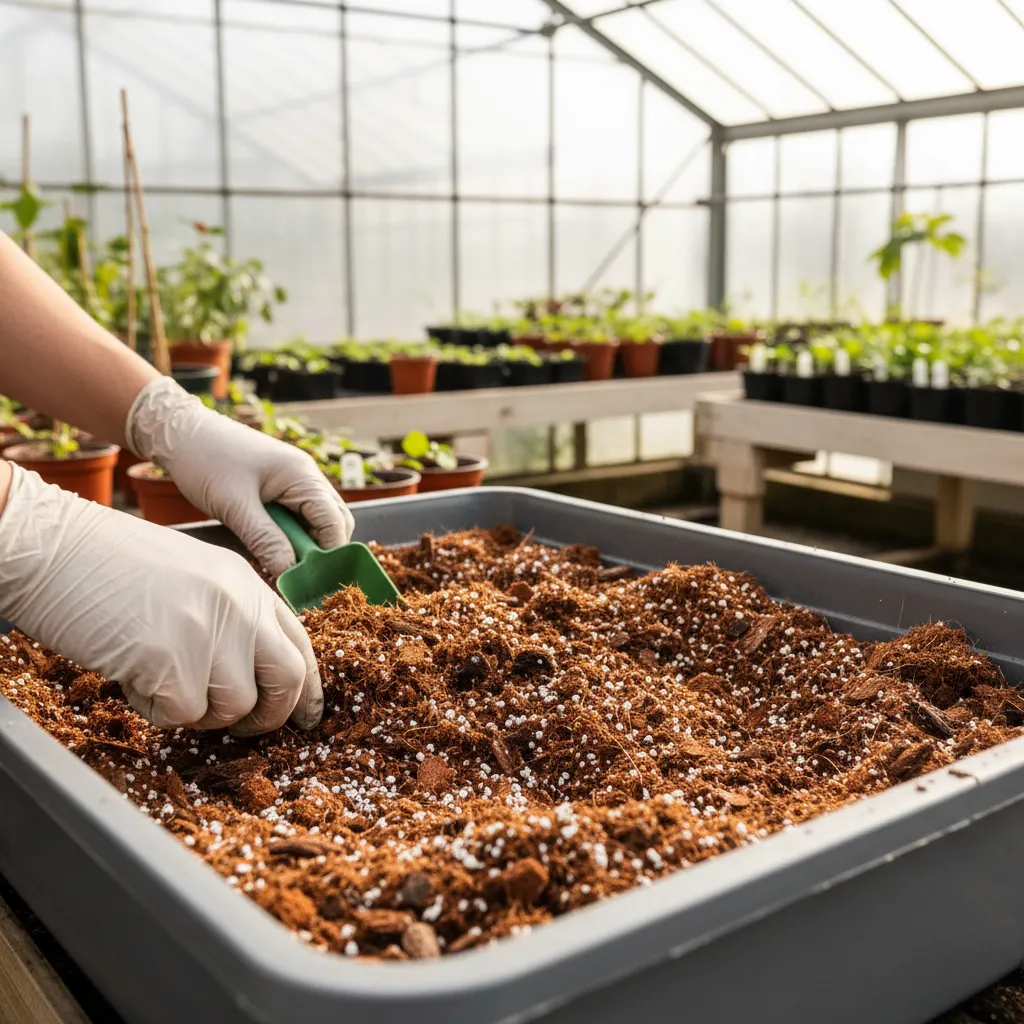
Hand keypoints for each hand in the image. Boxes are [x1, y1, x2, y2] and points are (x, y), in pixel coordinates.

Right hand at [0, 465, 322, 734]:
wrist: (53, 547)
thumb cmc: (108, 566)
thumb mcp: (193, 578)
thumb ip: (229, 619)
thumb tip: (251, 681)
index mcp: (247, 583)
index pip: (300, 642)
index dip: (305, 688)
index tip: (306, 716)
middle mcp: (240, 604)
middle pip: (287, 679)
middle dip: (268, 716)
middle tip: (239, 727)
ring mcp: (211, 630)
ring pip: (234, 707)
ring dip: (196, 710)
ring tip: (156, 676)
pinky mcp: (174, 659)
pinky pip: (181, 714)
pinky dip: (154, 709)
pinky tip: (130, 674)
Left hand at [125, 376, 353, 575]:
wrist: (179, 432)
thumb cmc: (206, 461)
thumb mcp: (234, 506)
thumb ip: (265, 540)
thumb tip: (290, 573)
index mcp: (302, 475)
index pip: (334, 522)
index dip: (328, 554)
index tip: (312, 581)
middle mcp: (306, 476)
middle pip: (333, 521)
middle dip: (321, 550)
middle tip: (298, 576)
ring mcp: (294, 479)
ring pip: (316, 520)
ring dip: (304, 543)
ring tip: (282, 564)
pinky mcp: (279, 485)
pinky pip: (297, 515)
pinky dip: (290, 534)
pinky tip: (271, 548)